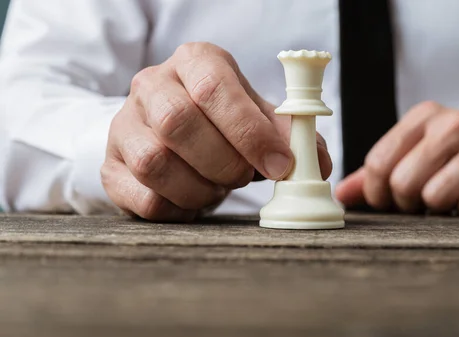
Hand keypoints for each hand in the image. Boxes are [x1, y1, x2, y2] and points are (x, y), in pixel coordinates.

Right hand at [102, 42, 331, 221]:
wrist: (168, 132)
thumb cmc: (221, 123)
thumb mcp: (258, 118)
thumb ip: (291, 136)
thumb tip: (318, 164)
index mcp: (195, 62)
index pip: (215, 89)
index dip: (250, 132)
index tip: (279, 165)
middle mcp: (152, 85)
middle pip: (179, 122)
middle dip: (224, 162)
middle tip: (242, 177)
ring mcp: (124, 125)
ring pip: (155, 162)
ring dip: (200, 188)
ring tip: (216, 187)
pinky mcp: (111, 167)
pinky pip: (144, 198)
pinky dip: (179, 208)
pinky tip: (193, 200)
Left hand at [336, 101, 458, 214]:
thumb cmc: (455, 164)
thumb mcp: (414, 160)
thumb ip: (375, 176)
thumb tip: (340, 194)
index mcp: (424, 116)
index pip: (377, 163)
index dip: (376, 193)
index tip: (388, 201)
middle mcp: (454, 122)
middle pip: (402, 181)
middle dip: (407, 204)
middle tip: (421, 203)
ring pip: (435, 195)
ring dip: (438, 210)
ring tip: (449, 200)